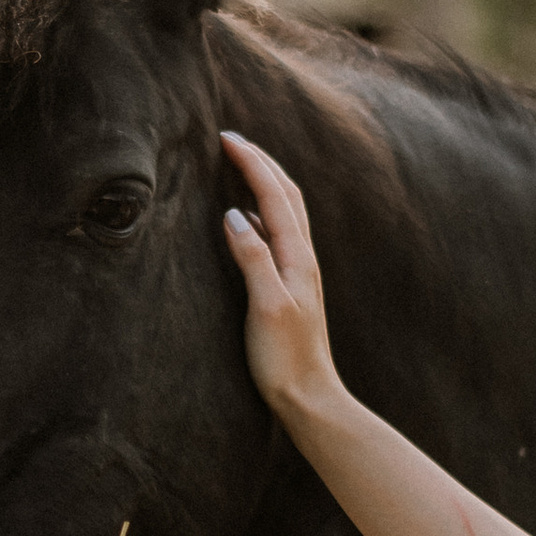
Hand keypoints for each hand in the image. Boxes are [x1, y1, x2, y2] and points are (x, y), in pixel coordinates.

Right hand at [220, 131, 343, 423]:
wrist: (310, 398)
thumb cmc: (285, 358)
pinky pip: (277, 235)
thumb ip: (253, 258)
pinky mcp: (291, 287)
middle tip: (232, 141)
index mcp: (297, 257)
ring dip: (264, 183)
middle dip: (261, 162)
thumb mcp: (266, 305)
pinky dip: (262, 214)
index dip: (252, 163)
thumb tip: (234, 214)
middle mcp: (303, 258)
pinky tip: (247, 220)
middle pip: (287, 195)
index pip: (274, 195)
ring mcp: (299, 272)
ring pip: (285, 213)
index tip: (226, 137)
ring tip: (240, 167)